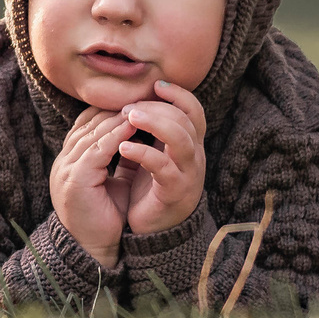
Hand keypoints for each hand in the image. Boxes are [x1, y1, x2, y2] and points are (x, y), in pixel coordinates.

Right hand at [47, 108, 132, 270]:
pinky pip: (97, 148)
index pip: (88, 122)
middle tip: (142, 94)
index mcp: (71, 159)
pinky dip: (116, 135)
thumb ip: (118, 159)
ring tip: (142, 105)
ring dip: (118, 117)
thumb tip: (137, 136)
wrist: (92, 249)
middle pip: (89, 121)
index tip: (137, 100)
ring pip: (93, 131)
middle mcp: (65, 159)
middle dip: (117, 107)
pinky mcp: (76, 177)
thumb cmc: (105, 218)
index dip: (111, 109)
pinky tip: (133, 125)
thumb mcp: (112, 182)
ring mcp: (67, 167)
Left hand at [113, 80, 205, 237]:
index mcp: (190, 146)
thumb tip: (135, 100)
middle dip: (156, 107)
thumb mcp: (155, 156)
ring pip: (180, 138)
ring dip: (154, 122)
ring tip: (128, 117)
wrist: (155, 233)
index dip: (178, 94)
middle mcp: (195, 157)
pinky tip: (123, 148)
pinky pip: (163, 167)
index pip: (194, 110)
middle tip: (128, 106)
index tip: (155, 84)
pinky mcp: (174, 192)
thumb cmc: (151, 190)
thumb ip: (152, 133)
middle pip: (185, 119)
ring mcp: (188, 174)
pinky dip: (143, 153)